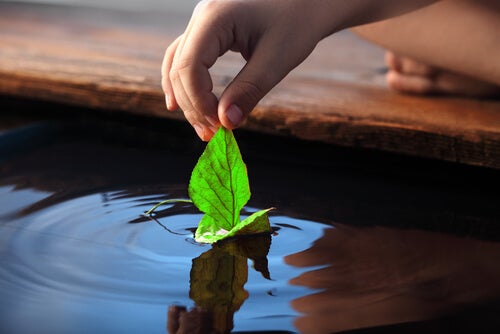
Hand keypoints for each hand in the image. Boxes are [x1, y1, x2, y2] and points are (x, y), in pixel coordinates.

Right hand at [161, 0, 334, 140]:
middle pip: (179, 70)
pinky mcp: (208, 31)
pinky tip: (184, 104)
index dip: (199, 102)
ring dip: (187, 99)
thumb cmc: (297, 23)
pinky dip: (185, 84)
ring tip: (203, 127)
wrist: (308, 1)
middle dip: (194, 106)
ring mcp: (202, 22)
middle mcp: (201, 17)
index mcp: (214, 18)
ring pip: (178, 66)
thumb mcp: (276, 60)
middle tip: (213, 134)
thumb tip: (226, 122)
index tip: (220, 126)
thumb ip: (249, 90)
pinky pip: (186, 59)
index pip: (188, 68)